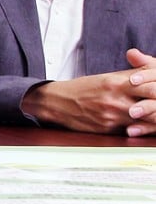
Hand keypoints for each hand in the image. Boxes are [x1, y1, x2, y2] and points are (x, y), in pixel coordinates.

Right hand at [22, 50, 155, 135]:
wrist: (56, 103)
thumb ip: (131, 76)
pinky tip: (143, 126)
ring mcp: (111, 116)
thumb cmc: (82, 89)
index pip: (151, 86)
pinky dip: (139, 128)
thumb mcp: (107, 77)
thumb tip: (152, 73)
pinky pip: (130, 130)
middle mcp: (115, 100)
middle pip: (152, 105)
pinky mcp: (107, 129)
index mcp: (116, 83)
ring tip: (154, 116)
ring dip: (152, 119)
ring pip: (143, 120)